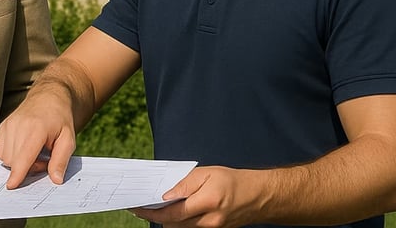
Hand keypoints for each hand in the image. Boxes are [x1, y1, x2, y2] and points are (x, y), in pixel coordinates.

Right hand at [0, 89, 76, 189]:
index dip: (17, 173)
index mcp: (36, 128)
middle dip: (27, 168)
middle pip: (14, 161)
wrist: (49, 97)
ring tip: (35, 151)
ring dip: (19, 162)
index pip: (24, 156)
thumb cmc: (60, 120)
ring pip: (6, 157)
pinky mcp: (3, 126)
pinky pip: (2, 151)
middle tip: (43, 159)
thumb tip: (56, 180)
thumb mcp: (68, 139)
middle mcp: (19, 125)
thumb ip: (61, 160)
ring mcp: (8, 125)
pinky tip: (25, 146)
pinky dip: (12, 154)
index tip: (11, 185)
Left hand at [131, 166, 262, 227]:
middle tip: (140, 207)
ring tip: (153, 208)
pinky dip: (178, 222)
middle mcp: (209, 221)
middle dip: (155, 216)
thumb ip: (184, 184)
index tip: (137, 207)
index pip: (172, 212)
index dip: (152, 212)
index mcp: (207, 203)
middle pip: (173, 224)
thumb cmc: (233, 181)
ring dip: (166, 220)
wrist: (258, 196)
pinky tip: (172, 211)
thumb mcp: (208, 173)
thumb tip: (165, 195)